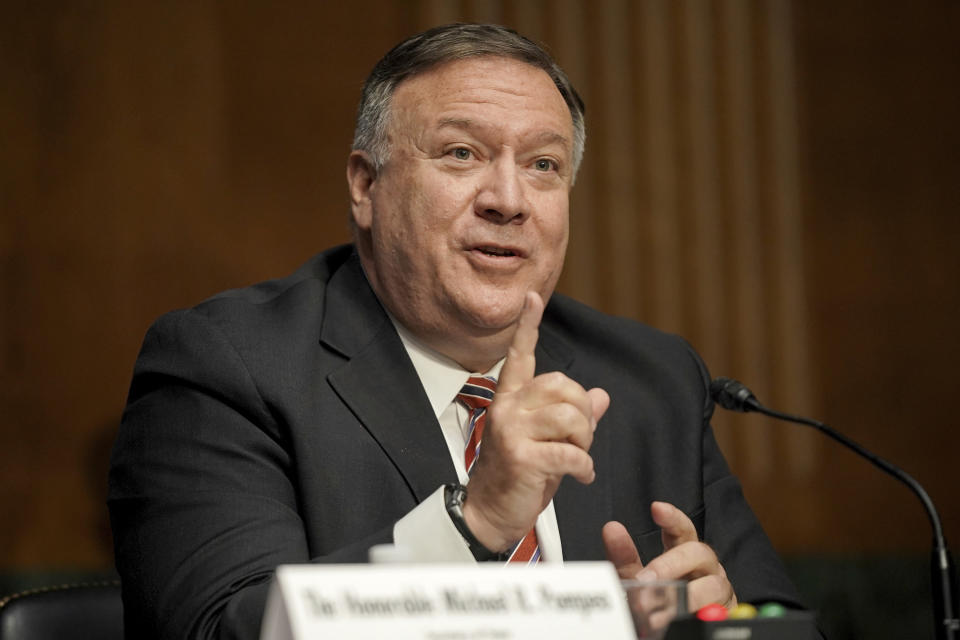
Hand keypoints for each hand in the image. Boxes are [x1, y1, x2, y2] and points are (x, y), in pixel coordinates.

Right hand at [463, 291, 609, 551]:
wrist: (490, 513)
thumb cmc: (519, 475)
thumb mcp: (547, 441)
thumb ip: (572, 417)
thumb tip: (601, 396)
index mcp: (511, 399)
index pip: (520, 355)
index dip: (528, 326)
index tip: (532, 298)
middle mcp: (508, 408)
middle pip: (563, 386)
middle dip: (583, 413)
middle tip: (581, 439)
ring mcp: (512, 431)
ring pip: (571, 416)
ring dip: (586, 441)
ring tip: (579, 458)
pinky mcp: (521, 457)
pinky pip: (571, 452)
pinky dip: (584, 467)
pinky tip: (581, 476)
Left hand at [603, 502, 736, 612]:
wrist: (677, 627)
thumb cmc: (663, 599)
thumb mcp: (640, 579)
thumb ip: (625, 558)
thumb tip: (611, 529)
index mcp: (684, 553)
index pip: (682, 529)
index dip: (672, 518)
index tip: (657, 508)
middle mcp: (706, 566)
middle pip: (698, 552)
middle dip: (670, 564)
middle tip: (646, 579)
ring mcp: (719, 589)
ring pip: (713, 584)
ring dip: (686, 597)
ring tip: (659, 611)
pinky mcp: (726, 613)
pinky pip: (718, 612)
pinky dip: (699, 616)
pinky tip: (681, 622)